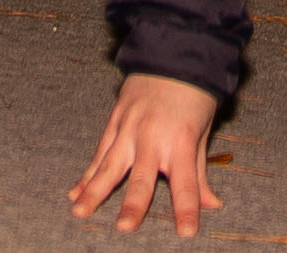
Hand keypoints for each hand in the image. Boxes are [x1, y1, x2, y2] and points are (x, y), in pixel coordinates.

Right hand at [67, 71, 223, 237]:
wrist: (176, 53)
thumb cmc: (195, 95)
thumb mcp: (203, 131)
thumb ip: (200, 172)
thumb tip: (211, 205)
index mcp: (181, 141)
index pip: (186, 184)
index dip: (186, 209)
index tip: (186, 233)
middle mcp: (153, 137)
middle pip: (142, 177)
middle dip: (133, 204)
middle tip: (124, 228)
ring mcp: (130, 127)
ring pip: (110, 165)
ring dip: (94, 190)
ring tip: (80, 211)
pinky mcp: (115, 119)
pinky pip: (100, 151)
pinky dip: (87, 173)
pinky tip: (75, 192)